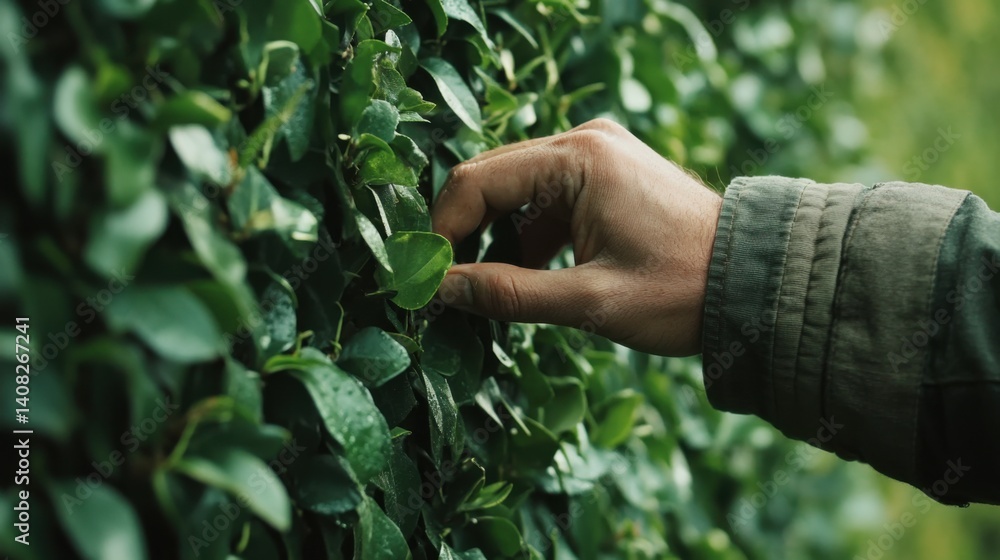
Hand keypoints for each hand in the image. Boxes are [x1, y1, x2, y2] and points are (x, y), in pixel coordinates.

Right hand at [432, 119, 722, 355]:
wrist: (756, 280)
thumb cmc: (682, 290)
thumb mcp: (590, 301)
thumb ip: (510, 294)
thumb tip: (443, 291)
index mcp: (579, 158)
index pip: (477, 181)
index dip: (443, 231)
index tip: (429, 280)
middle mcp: (584, 141)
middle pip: (492, 179)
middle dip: (466, 234)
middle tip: (449, 288)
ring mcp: (598, 154)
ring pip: (517, 191)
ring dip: (498, 238)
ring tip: (492, 291)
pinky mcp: (607, 174)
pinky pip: (546, 199)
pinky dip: (530, 236)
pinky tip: (532, 277)